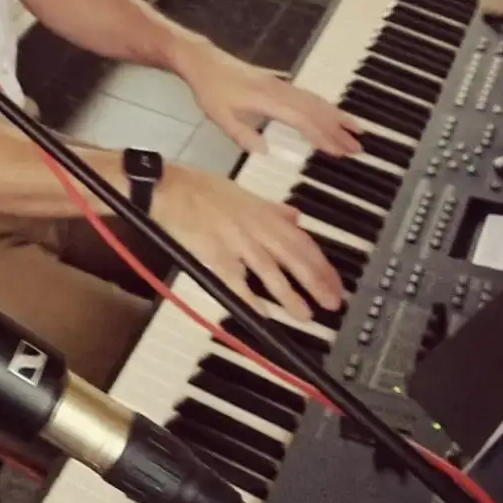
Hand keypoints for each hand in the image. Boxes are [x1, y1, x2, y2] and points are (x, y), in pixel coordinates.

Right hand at [151, 165, 343, 323]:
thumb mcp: (241, 191)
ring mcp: (235, 240)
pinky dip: (249, 298)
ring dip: (289, 295)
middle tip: (332, 303)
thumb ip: (270, 208)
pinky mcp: (214, 253)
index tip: (335, 282)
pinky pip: (235, 279)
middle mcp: (254, 226)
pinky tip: (262, 314)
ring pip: (269, 270)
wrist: (167, 187)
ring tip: (305, 315)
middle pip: (293, 256)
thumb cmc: (199, 187)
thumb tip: (295, 216)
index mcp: (262, 211)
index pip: (301, 240)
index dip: (322, 263)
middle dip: (316, 281)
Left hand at [179, 41, 358, 158]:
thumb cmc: (210, 89)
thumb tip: (266, 152)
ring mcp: (280, 84)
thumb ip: (242, 135)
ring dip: (336, 115)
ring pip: (315, 100)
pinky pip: (307, 95)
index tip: (339, 151)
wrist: (203, 60)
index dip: (321, 135)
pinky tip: (333, 114)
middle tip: (358, 147)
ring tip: (357, 130)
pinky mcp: (278, 82)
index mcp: (266, 99)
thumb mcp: (219, 117)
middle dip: (338, 129)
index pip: (301, 119)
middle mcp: (279, 89)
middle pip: (315, 109)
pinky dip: (324, 105)